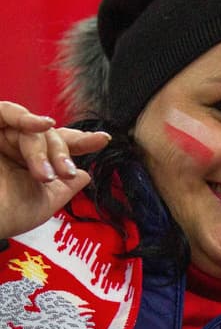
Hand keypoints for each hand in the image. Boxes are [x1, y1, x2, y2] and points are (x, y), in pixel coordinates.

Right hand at [0, 101, 110, 238]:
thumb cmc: (4, 216)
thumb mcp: (43, 203)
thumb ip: (66, 187)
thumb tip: (85, 174)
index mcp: (28, 163)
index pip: (58, 145)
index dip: (81, 141)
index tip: (103, 140)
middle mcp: (13, 148)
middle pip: (48, 136)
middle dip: (60, 154)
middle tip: (63, 173)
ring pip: (30, 130)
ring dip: (43, 149)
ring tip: (45, 173)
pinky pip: (3, 112)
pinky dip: (25, 118)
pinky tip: (43, 124)